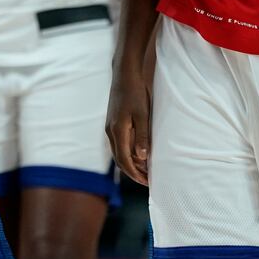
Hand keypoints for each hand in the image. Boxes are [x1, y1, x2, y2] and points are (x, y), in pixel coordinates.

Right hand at [105, 66, 150, 185]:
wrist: (124, 75)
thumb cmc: (135, 93)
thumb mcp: (142, 115)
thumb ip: (142, 137)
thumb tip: (142, 158)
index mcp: (118, 131)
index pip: (124, 160)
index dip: (136, 174)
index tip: (148, 182)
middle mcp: (110, 131)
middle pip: (119, 159)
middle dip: (133, 172)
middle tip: (148, 180)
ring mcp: (109, 126)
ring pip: (118, 152)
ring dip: (130, 163)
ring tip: (146, 169)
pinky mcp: (112, 122)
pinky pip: (118, 144)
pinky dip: (127, 153)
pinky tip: (138, 153)